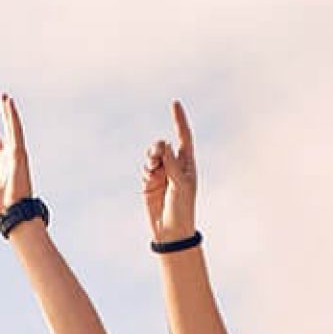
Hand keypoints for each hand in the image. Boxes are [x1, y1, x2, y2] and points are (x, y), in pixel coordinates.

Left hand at [0, 94, 34, 224]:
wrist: (10, 212)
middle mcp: (7, 156)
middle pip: (5, 131)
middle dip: (4, 116)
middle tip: (3, 100)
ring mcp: (14, 154)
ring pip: (12, 128)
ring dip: (9, 112)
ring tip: (5, 97)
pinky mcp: (19, 152)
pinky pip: (15, 130)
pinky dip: (12, 117)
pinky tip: (9, 105)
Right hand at [142, 100, 197, 242]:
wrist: (171, 230)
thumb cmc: (182, 207)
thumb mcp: (180, 183)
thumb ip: (171, 163)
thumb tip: (164, 143)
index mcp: (187, 164)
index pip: (184, 137)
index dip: (179, 120)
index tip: (175, 104)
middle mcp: (174, 166)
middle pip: (163, 145)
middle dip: (158, 148)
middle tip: (157, 154)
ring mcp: (161, 174)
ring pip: (152, 156)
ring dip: (151, 158)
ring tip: (152, 168)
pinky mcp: (149, 183)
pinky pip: (145, 169)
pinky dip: (146, 171)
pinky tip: (149, 178)